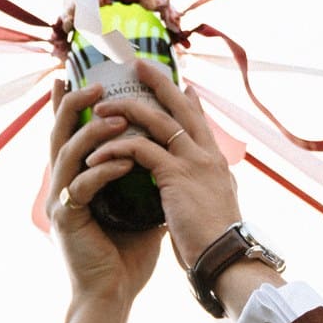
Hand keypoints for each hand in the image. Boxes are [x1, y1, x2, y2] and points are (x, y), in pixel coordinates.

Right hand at [47, 80, 164, 322]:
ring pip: (67, 154)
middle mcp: (62, 187)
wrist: (114, 296)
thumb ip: (147, 180)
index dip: (70, 104)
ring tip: (115, 116)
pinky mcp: (66, 220)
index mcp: (75, 182)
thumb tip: (173, 156)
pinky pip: (82, 186)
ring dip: (91, 132)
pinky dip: (105, 171)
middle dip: (74, 104)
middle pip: (58, 134)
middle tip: (95, 82)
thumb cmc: (126, 257)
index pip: (70, 134)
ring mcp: (60, 203)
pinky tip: (127, 162)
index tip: (78, 74)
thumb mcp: (141, 209)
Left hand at [85, 60, 241, 266]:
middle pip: (181, 106)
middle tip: (137, 64)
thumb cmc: (216, 243)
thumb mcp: (212, 208)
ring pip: (157, 120)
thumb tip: (194, 190)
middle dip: (158, 83)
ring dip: (126, 110)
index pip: (200, 121)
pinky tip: (96, 155)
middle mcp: (207, 154)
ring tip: (100, 107)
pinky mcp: (175, 175)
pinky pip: (139, 150)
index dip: (187, 101)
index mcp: (215, 162)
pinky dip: (116, 150)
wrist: (226, 258)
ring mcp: (193, 161)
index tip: (179, 84)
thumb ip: (202, 191)